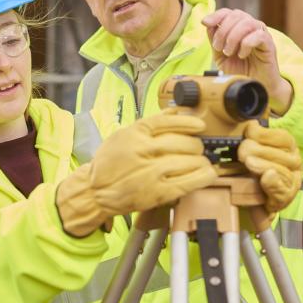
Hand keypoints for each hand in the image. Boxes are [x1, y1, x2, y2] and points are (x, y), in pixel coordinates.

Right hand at [56, 112, 216, 236]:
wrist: (94, 192)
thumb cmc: (110, 163)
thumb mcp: (124, 134)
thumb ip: (151, 123)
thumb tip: (176, 110)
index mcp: (136, 133)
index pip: (169, 122)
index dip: (189, 123)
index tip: (200, 126)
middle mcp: (144, 150)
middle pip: (184, 142)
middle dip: (196, 145)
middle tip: (198, 149)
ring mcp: (152, 172)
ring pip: (190, 161)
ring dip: (202, 161)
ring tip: (203, 162)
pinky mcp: (158, 193)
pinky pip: (190, 182)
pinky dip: (203, 176)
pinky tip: (208, 173)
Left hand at [202, 8, 292, 114]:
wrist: (255, 87)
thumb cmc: (240, 72)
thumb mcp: (221, 57)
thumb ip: (215, 41)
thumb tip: (208, 25)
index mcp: (238, 28)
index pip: (228, 12)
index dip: (216, 15)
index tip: (205, 23)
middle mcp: (251, 28)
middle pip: (236, 15)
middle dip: (223, 31)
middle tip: (219, 48)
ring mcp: (261, 35)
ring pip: (247, 23)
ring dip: (233, 37)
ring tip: (229, 52)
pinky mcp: (269, 45)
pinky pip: (259, 35)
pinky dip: (246, 44)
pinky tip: (242, 55)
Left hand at [238, 121, 302, 212]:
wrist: (253, 201)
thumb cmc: (253, 171)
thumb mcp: (254, 150)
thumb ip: (255, 137)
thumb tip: (251, 123)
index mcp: (289, 148)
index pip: (283, 137)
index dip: (265, 134)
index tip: (249, 131)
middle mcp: (294, 163)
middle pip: (280, 153)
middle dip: (258, 150)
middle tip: (242, 152)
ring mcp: (292, 182)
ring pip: (280, 170)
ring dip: (262, 165)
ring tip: (248, 162)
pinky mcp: (285, 199)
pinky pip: (282, 191)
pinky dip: (273, 184)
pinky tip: (265, 178)